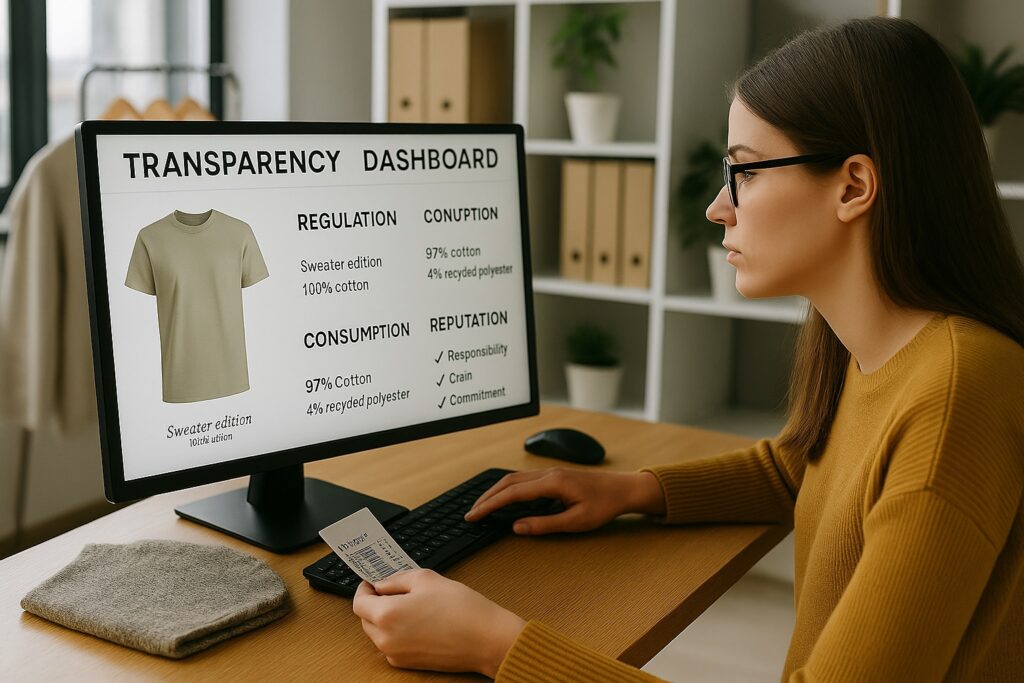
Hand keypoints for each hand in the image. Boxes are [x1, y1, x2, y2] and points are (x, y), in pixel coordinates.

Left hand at [353, 569, 525, 677]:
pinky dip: (397, 633)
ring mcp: (396, 655)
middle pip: (366, 619)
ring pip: (378, 633)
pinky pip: (392, 645)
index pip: (359, 602)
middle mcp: (386, 639)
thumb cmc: (461, 608)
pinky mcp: (408, 664)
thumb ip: (396, 580)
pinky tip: (419, 621)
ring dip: (385, 618)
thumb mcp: (426, 579)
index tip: (371, 582)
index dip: (364, 589)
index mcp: (386, 615)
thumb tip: (381, 585)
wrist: (486, 639)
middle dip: (375, 603)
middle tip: (393, 590)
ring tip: (410, 605)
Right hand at [464, 467, 665, 534]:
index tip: (475, 515)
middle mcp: (548, 474)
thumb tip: (517, 527)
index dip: (490, 505)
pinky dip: (508, 488)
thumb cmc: (604, 506)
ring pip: (514, 478)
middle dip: (487, 497)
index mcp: (552, 484)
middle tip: (471, 513)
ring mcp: (550, 472)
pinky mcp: (554, 475)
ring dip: (496, 491)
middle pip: (508, 482)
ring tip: (482, 506)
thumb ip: (545, 524)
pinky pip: (524, 479)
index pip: (512, 493)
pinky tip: (504, 497)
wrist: (623, 489)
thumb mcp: (576, 522)